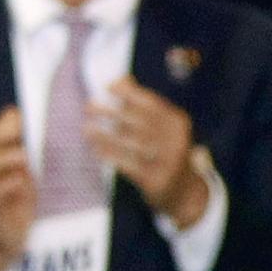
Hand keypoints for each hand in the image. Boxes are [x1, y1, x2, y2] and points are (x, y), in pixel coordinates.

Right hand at [0, 107, 37, 270]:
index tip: (18, 117)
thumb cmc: (17, 202)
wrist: (12, 240)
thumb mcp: (23, 169)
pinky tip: (19, 180)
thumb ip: (17, 143)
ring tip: (23, 155)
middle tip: (20, 130)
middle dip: (0, 137)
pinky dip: (5, 186)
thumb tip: (12, 111)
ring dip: (3, 160)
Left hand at [88, 78, 203, 225]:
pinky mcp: (156, 180)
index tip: (107, 86)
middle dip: (111, 112)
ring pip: (131, 144)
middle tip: (88, 106)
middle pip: (139, 122)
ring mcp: (168, 161)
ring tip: (86, 128)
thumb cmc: (166, 151)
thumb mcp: (164, 127)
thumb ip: (145, 105)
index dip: (129, 93)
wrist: (184, 192)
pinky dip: (111, 156)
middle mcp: (176, 140)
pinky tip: (96, 150)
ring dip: (106, 135)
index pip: (152, 103)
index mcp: (178, 122)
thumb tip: (122, 78)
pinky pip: (129, 165)